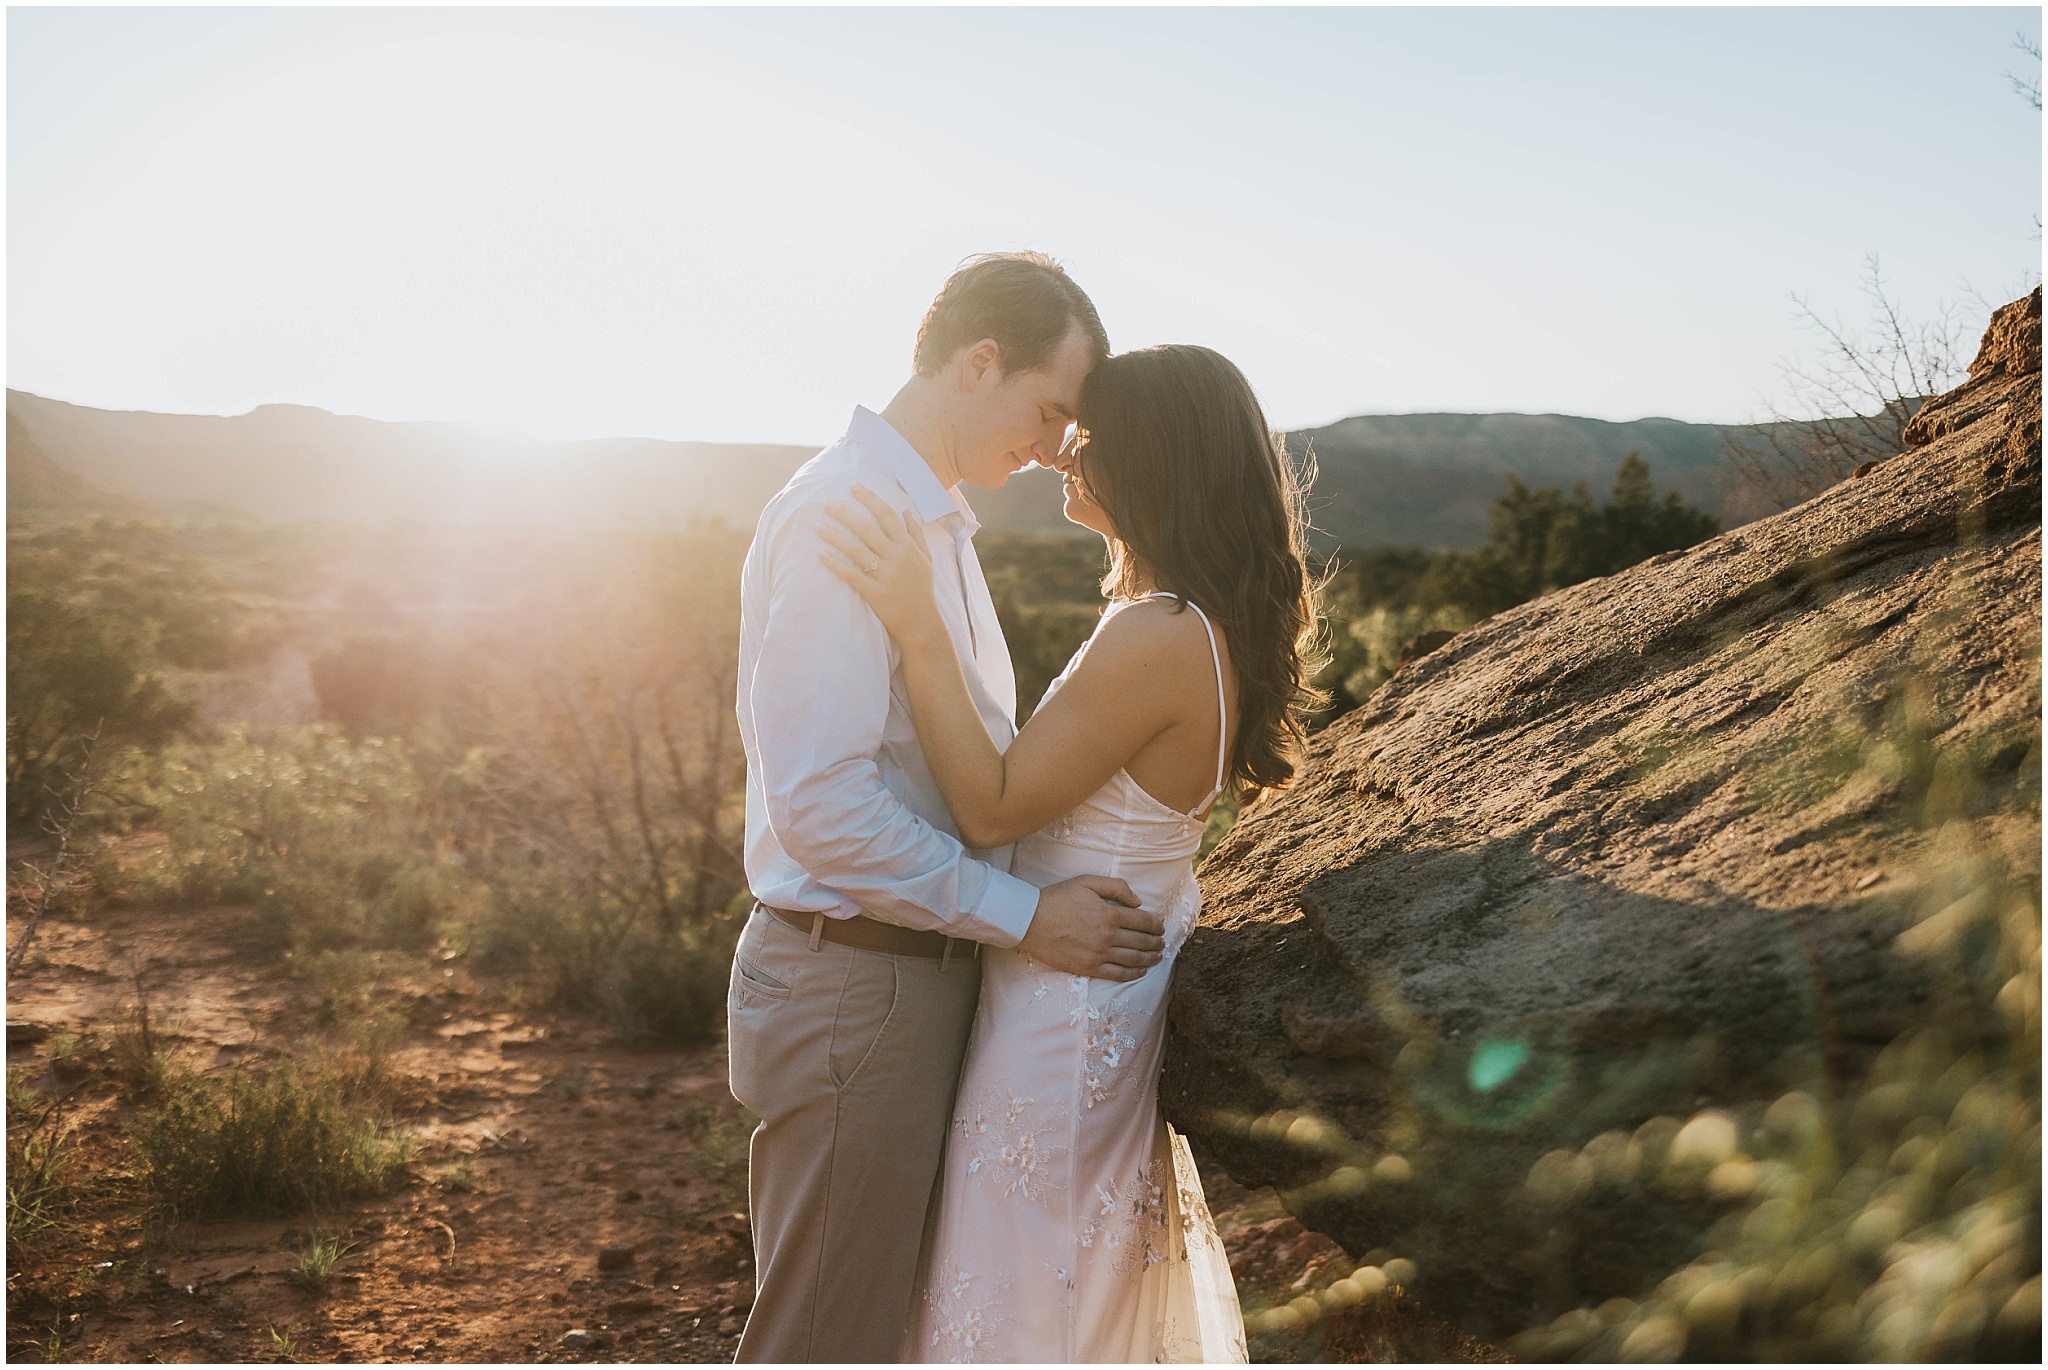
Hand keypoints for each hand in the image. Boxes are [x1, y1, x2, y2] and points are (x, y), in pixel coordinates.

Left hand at [819, 486, 944, 647]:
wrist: (922, 622)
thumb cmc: (921, 588)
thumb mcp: (925, 558)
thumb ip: (916, 533)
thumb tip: (906, 510)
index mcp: (908, 546)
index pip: (887, 515)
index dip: (870, 499)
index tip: (853, 487)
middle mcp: (897, 557)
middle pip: (867, 528)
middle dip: (845, 513)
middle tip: (827, 503)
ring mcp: (886, 575)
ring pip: (856, 550)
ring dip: (835, 536)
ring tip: (817, 526)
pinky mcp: (875, 593)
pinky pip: (851, 575)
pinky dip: (835, 564)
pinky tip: (821, 555)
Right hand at [1018, 875, 1166, 981]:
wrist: (1030, 920)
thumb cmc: (1057, 898)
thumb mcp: (1087, 882)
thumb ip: (1116, 887)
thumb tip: (1138, 902)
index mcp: (1109, 914)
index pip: (1143, 922)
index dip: (1156, 924)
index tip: (1160, 926)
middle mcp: (1107, 936)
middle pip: (1142, 942)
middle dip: (1156, 942)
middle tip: (1161, 942)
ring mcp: (1098, 954)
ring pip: (1134, 959)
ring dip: (1150, 958)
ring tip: (1157, 956)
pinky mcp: (1088, 967)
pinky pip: (1117, 974)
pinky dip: (1133, 974)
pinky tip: (1141, 971)